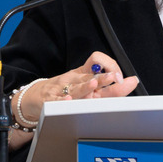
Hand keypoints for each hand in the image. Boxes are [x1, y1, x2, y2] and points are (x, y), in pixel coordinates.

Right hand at [10, 52, 138, 148]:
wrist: (35, 96)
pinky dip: (63, 100)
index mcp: (84, 74)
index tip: (121, 77)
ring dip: (85, 86)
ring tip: (94, 84)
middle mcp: (75, 80)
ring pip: (76, 87)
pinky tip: (69, 100)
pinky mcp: (50, 99)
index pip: (97, 61)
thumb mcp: (80, 82)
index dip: (110, 66)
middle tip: (115, 77)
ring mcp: (62, 89)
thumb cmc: (62, 89)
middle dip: (104, 77)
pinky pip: (57, 99)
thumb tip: (127, 83)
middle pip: (91, 76)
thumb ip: (102, 84)